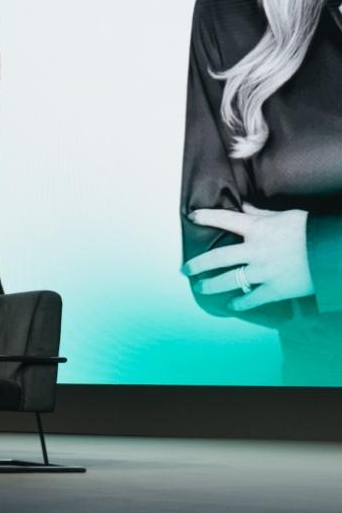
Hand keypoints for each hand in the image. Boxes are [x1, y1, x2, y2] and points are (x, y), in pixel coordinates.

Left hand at [185, 204, 312, 309]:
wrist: (333, 253)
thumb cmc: (312, 230)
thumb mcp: (286, 216)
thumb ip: (261, 214)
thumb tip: (244, 207)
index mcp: (257, 228)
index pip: (223, 219)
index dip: (204, 216)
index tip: (191, 216)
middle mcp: (255, 250)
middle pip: (217, 258)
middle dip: (197, 264)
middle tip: (185, 268)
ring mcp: (263, 272)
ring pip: (228, 280)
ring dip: (210, 286)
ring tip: (200, 288)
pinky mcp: (275, 289)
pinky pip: (252, 298)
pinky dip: (240, 303)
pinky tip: (232, 305)